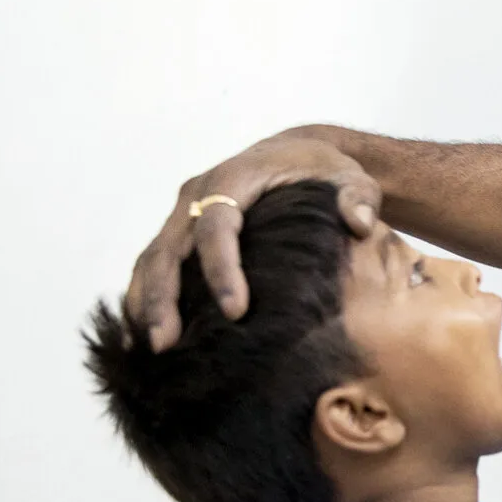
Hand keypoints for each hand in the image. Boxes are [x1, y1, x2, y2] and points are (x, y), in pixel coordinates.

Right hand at [125, 129, 381, 351]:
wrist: (294, 152)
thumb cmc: (321, 170)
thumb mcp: (349, 177)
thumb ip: (357, 197)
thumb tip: (358, 224)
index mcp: (234, 177)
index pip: (217, 225)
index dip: (221, 269)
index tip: (235, 311)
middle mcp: (197, 194)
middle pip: (168, 248)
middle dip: (164, 297)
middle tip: (167, 343)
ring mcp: (182, 213)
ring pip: (151, 259)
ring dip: (145, 303)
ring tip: (150, 349)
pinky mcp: (178, 232)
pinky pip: (152, 265)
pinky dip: (144, 298)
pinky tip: (143, 337)